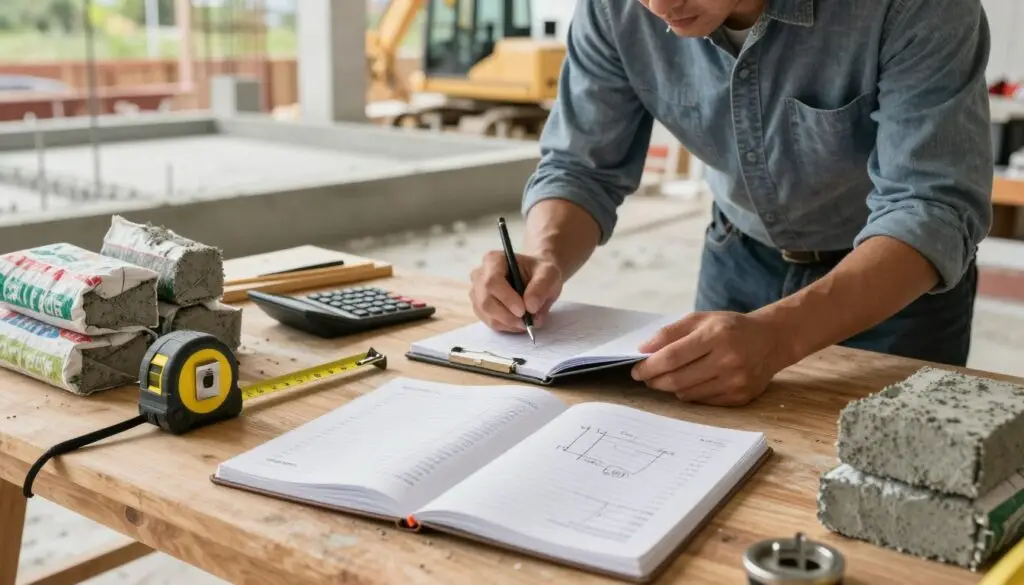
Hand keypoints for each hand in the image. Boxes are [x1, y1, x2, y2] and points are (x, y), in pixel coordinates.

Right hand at [469, 251, 563, 332]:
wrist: (536, 276)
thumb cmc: (540, 272)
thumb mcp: (549, 274)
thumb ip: (541, 287)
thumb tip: (530, 307)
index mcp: (493, 260)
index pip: (492, 281)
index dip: (506, 298)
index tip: (523, 310)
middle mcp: (479, 275)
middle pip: (485, 301)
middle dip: (507, 316)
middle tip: (526, 322)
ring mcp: (477, 292)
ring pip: (486, 314)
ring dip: (508, 323)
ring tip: (527, 321)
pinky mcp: (480, 307)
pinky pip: (489, 322)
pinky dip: (506, 326)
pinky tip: (519, 322)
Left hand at [630, 312, 791, 405]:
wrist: (771, 340)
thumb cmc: (731, 328)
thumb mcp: (701, 319)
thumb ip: (670, 332)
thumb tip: (643, 350)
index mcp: (716, 336)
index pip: (672, 357)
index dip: (649, 366)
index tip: (636, 369)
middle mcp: (727, 360)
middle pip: (677, 379)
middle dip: (654, 380)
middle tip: (645, 377)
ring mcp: (735, 382)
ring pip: (687, 393)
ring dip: (670, 387)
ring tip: (666, 378)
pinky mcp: (740, 397)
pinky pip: (702, 401)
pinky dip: (689, 393)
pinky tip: (690, 383)